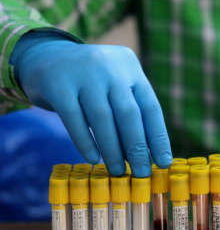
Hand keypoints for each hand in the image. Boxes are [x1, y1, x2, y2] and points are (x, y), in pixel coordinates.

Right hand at [11, 31, 171, 176]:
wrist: (45, 56)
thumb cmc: (90, 82)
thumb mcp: (115, 85)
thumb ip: (131, 111)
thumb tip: (146, 154)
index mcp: (130, 67)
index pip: (150, 107)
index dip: (158, 138)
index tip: (163, 163)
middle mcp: (110, 66)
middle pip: (129, 114)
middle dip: (137, 148)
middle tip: (141, 174)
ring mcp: (83, 72)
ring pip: (102, 118)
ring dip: (112, 150)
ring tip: (118, 171)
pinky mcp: (57, 82)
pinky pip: (73, 118)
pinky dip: (85, 142)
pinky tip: (94, 159)